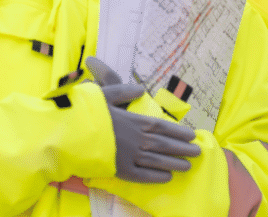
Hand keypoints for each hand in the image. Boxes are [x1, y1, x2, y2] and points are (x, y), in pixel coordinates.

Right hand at [86, 57, 200, 182]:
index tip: (193, 136)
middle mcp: (138, 140)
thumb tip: (140, 89)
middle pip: (166, 145)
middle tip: (198, 152)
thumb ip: (124, 91)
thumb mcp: (106, 94)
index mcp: (136, 121)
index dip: (180, 132)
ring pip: (158, 161)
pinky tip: (167, 178)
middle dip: (183, 149)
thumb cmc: (87, 113)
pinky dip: (156, 177)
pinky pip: (143, 176)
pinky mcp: (121, 171)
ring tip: (188, 166)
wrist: (70, 136)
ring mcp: (131, 157)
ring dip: (175, 163)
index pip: (164, 127)